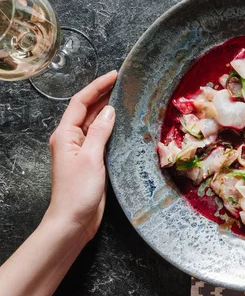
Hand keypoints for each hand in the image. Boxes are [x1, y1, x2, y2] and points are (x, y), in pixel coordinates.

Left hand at [44, 70, 117, 242]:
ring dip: (109, 111)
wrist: (73, 221)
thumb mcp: (91, 158)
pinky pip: (102, 138)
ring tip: (128, 99)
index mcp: (65, 135)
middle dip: (104, 95)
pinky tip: (125, 125)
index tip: (115, 75)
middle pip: (87, 110)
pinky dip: (112, 129)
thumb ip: (100, 132)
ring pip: (95, 124)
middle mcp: (71, 139)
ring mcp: (81, 151)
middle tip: (125, 84)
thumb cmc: (78, 191)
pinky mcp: (91, 162)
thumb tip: (109, 110)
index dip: (97, 86)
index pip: (80, 102)